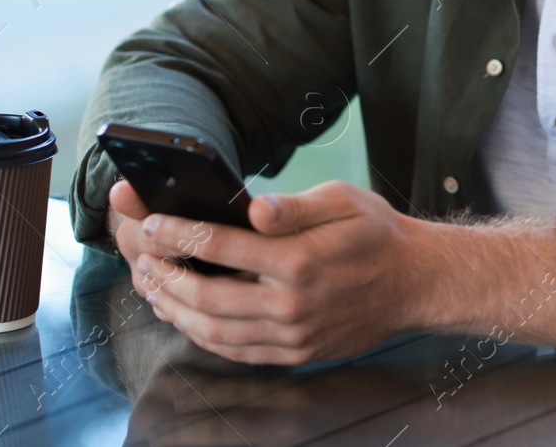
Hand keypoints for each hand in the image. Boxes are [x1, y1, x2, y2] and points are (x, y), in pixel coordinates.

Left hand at [110, 178, 426, 365]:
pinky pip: (235, 351)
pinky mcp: (294, 353)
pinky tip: (186, 316)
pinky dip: (202, 335)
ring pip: (214, 330)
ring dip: (175, 310)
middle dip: (165, 275)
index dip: (179, 234)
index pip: (222, 246)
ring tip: (153, 287)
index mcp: (300, 260)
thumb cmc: (376, 234)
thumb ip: (296, 206)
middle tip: (141, 258)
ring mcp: (292, 335)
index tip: (151, 223)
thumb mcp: (343, 201)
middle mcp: (292, 304)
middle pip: (207, 296)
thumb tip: (256, 209)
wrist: (413, 283)